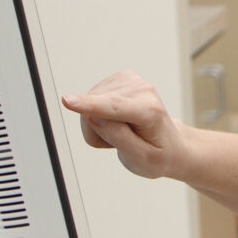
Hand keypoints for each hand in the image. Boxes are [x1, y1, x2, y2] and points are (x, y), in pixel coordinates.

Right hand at [63, 70, 185, 179]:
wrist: (170, 144)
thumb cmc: (158, 153)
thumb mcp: (142, 158)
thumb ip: (119, 137)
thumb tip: (94, 116)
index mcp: (150, 110)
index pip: (113, 107)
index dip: (89, 105)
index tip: (67, 101)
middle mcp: (141, 90)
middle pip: (94, 113)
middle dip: (99, 134)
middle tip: (123, 142)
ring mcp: (129, 81)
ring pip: (88, 108)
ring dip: (99, 126)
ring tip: (122, 132)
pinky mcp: (117, 79)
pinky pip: (90, 102)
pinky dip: (99, 116)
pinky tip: (117, 121)